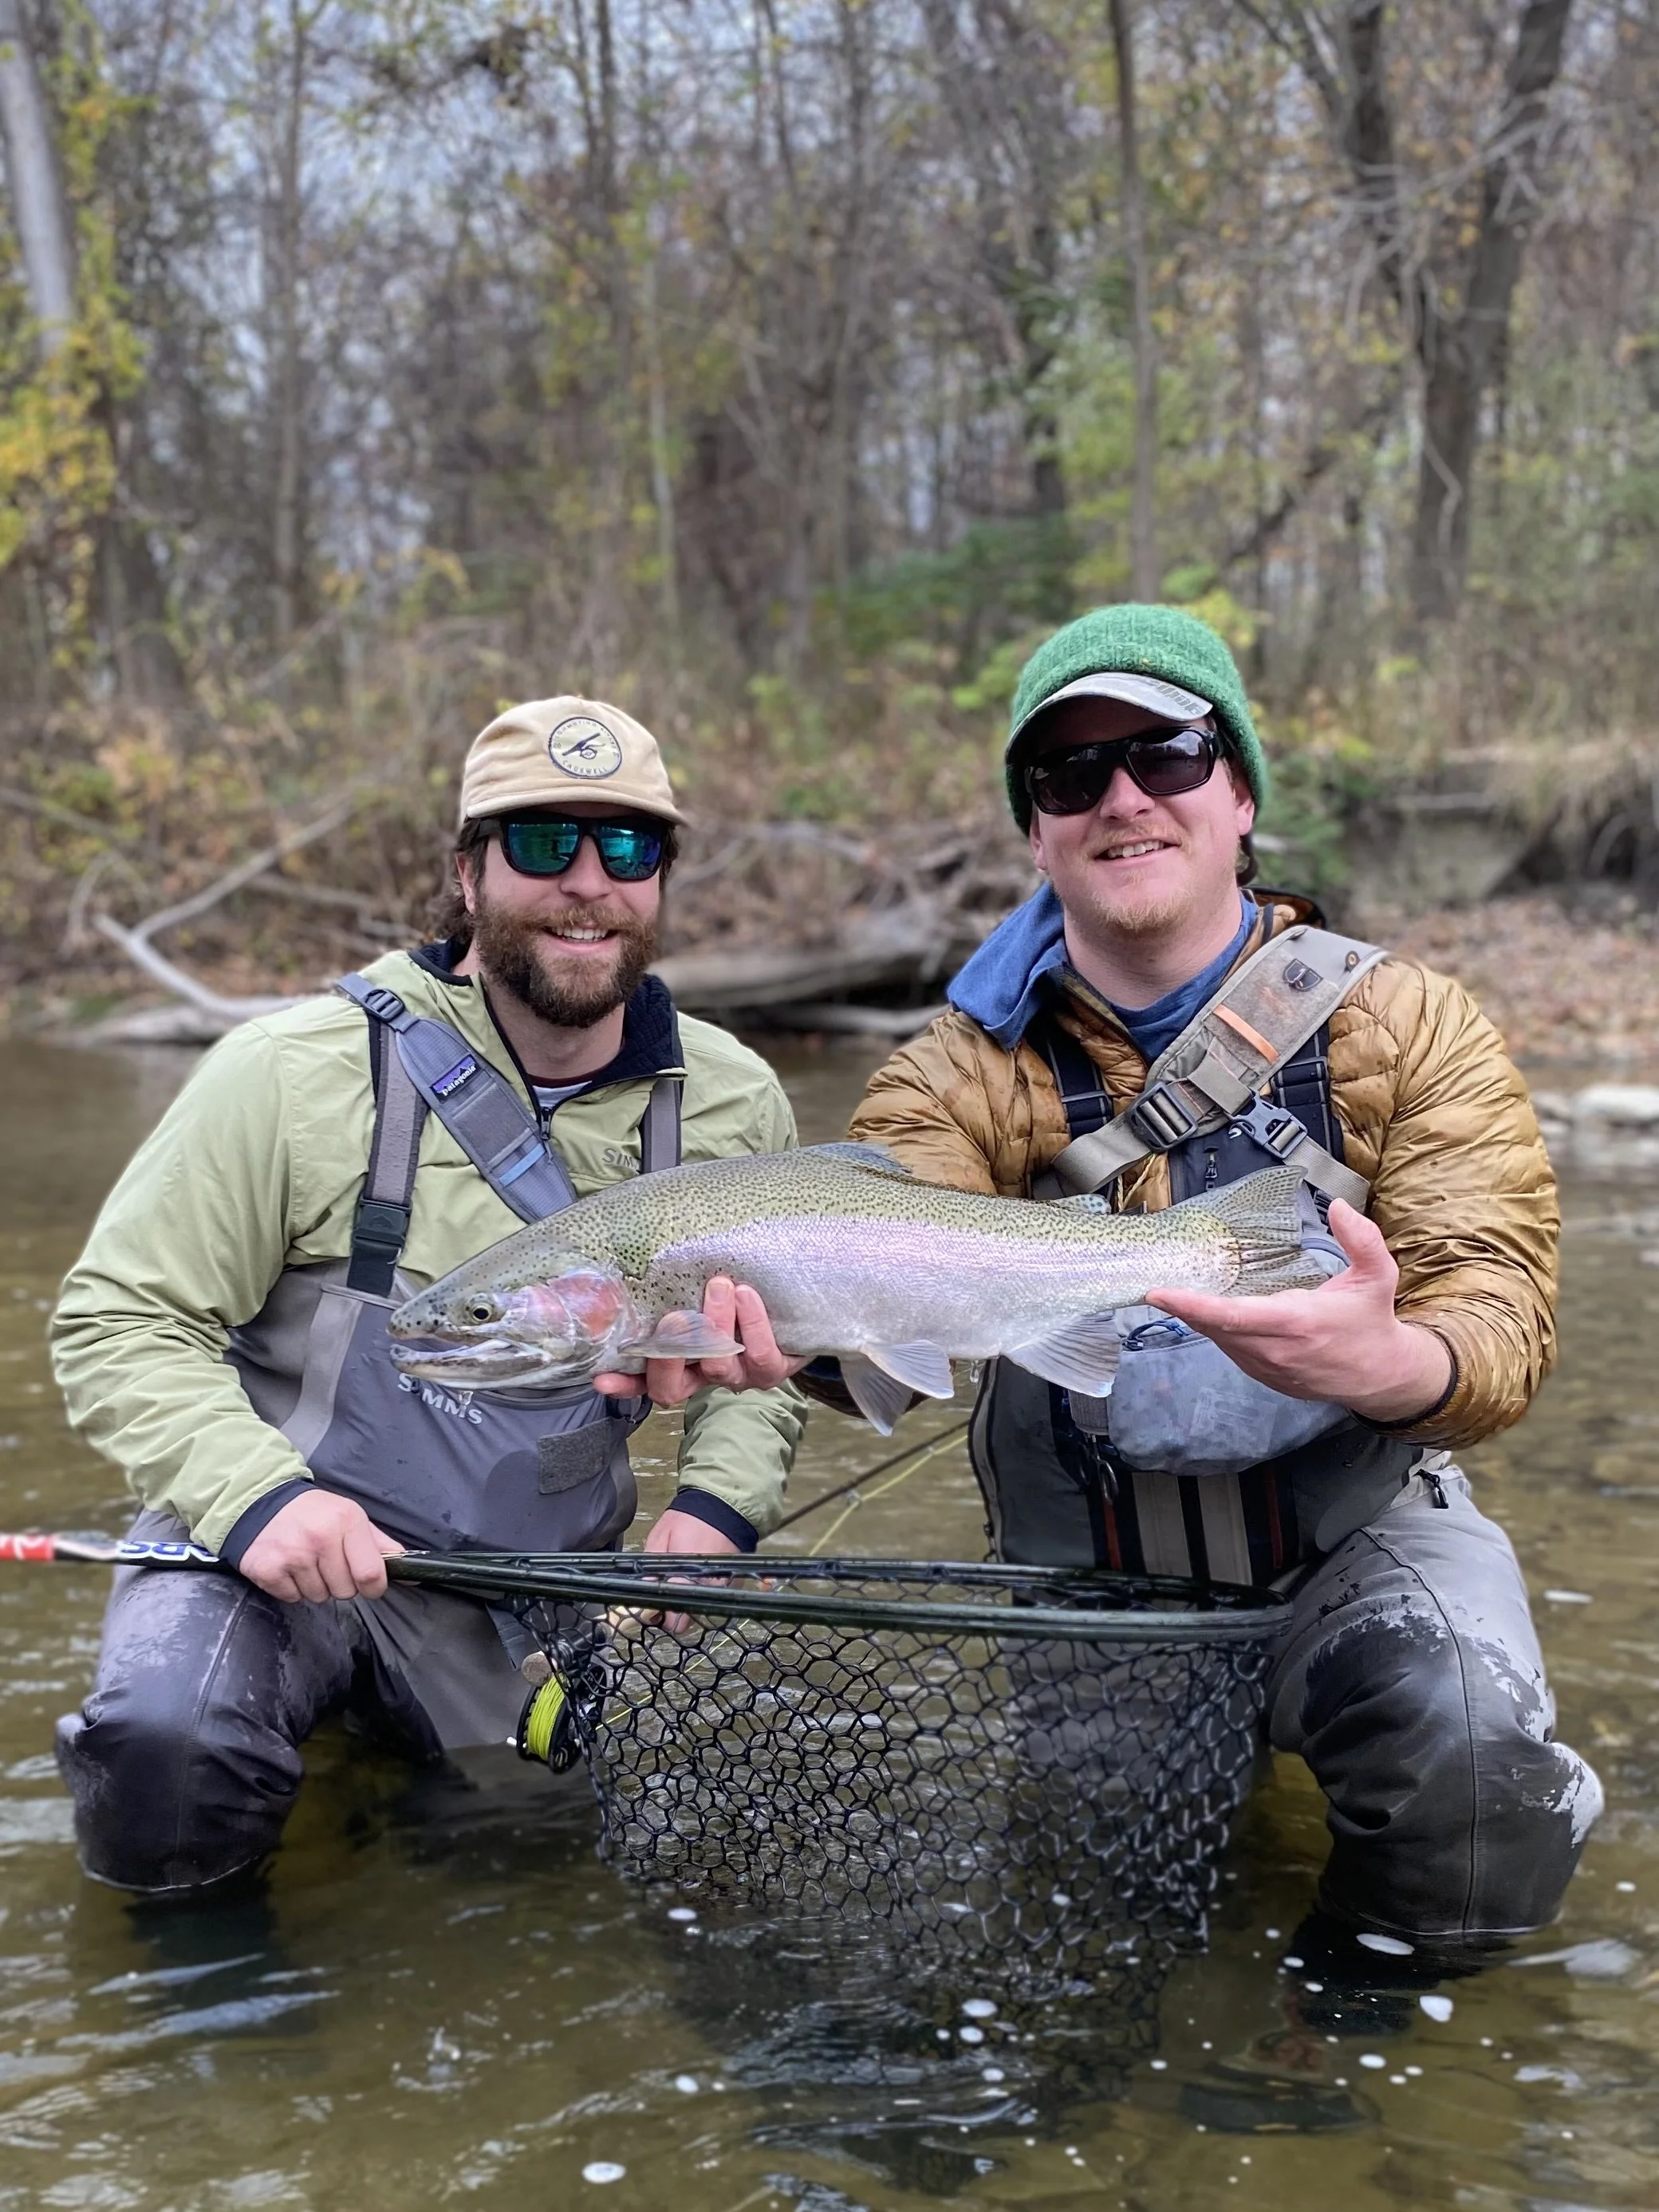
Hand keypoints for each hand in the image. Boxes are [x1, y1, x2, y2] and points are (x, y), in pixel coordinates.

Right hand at [238, 1489, 403, 1603]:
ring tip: (306, 1560)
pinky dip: (292, 1588)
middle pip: (345, 1591)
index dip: (373, 1587)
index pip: (371, 1574)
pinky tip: (289, 1566)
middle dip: (340, 1582)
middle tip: (327, 1561)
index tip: (369, 1584)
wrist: (260, 1502)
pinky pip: (294, 1599)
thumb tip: (409, 1569)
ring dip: (316, 1585)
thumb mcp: (350, 1516)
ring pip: (320, 1597)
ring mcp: (293, 1555)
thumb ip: (380, 1544)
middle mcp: (320, 1537)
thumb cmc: (313, 1513)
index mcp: (347, 1521)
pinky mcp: (269, 1570)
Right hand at [593, 1276, 806, 1406]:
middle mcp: (703, 1376)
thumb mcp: (699, 1290)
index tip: (601, 1376)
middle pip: (672, 1388)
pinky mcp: (771, 1370)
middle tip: (675, 1318)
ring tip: (720, 1286)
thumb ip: (671, 1286)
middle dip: (669, 1355)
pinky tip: (747, 1295)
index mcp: (679, 1363)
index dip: (622, 1384)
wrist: (794, 1304)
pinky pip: (760, 1356)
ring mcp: (737, 1377)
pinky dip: (752, 1324)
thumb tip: (641, 1256)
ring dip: (716, 1325)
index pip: (642, 1381)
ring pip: (718, 1366)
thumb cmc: (736, 1293)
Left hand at [640, 1506, 742, 1631]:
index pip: (672, 1620)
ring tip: (682, 1583)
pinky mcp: (733, 1582)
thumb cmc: (688, 1519)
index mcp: (685, 1578)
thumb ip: (650, 1566)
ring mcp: (723, 1587)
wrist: (724, 1504)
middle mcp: (706, 1588)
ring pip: (700, 1613)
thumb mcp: (660, 1536)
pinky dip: (704, 1594)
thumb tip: (643, 1589)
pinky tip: (697, 1578)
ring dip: (689, 1605)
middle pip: (686, 1623)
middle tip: (665, 1597)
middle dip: (673, 1615)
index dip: (658, 1616)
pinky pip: (714, 1598)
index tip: (651, 1608)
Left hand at [1144, 1199, 1453, 1425]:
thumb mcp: (1378, 1275)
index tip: (1160, 1293)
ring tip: (1180, 1293)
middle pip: (1215, 1328)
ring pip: (1220, 1340)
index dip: (1193, 1305)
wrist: (1382, 1375)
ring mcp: (1268, 1369)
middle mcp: (1276, 1350)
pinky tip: (1212, 1312)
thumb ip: (1362, 1239)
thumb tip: (1339, 1206)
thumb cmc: (1372, 1321)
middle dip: (1183, 1307)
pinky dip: (1218, 1331)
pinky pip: (1232, 1351)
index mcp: (1297, 1323)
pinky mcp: (1266, 1378)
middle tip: (1156, 1285)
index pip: (1233, 1316)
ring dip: (1199, 1318)